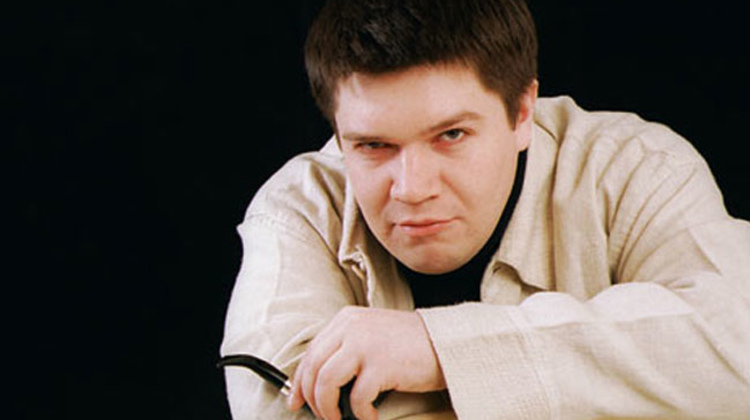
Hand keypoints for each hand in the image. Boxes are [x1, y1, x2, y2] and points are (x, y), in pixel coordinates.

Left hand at [287, 306, 445, 419]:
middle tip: (320, 416)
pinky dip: (360, 414)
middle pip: (313, 368)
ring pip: (326, 383)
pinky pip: (357, 399)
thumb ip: (346, 349)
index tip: (297, 400)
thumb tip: (317, 382)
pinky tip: (370, 417)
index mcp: (346, 319)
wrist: (447, 343)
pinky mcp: (381, 365)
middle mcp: (352, 327)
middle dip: (310, 398)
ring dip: (327, 408)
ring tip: (338, 419)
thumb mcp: (371, 336)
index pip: (312, 352)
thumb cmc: (410, 346)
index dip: (300, 381)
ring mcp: (365, 345)